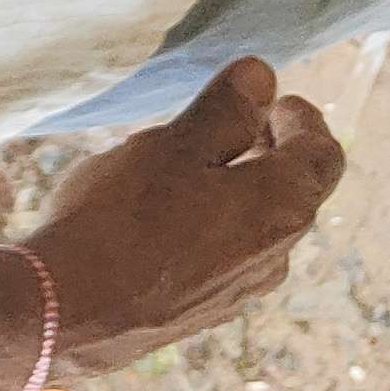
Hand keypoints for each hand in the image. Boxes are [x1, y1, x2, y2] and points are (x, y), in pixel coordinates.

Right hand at [23, 59, 343, 375]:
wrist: (67, 312)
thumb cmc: (121, 218)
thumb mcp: (171, 147)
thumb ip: (223, 111)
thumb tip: (261, 76)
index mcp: (281, 205)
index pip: (322, 153)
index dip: (305, 120)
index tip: (281, 101)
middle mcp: (276, 254)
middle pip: (295, 192)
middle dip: (273, 153)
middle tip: (241, 125)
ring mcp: (241, 291)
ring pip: (258, 228)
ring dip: (241, 192)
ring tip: (195, 169)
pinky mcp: (203, 314)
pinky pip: (224, 259)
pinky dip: (212, 226)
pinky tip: (165, 220)